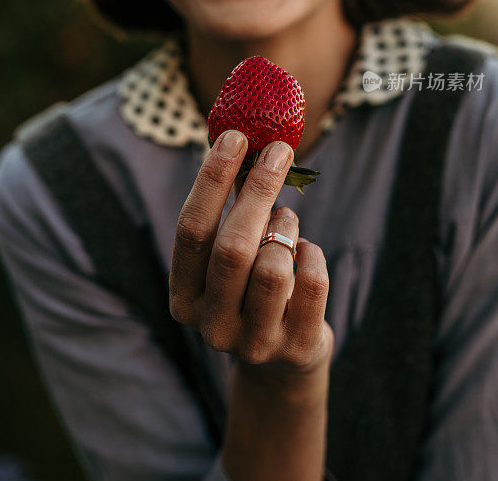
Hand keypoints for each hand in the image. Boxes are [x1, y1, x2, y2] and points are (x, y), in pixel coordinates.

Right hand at [169, 130, 332, 375]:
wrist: (281, 360)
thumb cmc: (249, 288)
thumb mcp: (231, 256)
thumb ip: (232, 210)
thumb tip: (246, 141)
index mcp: (184, 296)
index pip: (191, 229)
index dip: (212, 179)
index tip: (234, 137)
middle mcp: (211, 324)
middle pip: (233, 246)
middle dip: (259, 190)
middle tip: (278, 151)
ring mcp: (253, 342)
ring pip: (274, 265)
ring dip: (286, 228)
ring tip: (287, 221)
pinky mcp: (295, 347)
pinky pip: (312, 282)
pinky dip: (312, 254)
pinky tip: (305, 253)